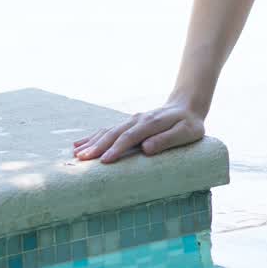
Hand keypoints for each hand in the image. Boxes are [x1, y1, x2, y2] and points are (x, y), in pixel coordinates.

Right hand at [73, 100, 205, 163]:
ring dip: (92, 142)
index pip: (131, 137)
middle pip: (114, 133)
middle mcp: (138, 119)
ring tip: (77, 155)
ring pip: (108, 131)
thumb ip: (167, 140)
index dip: (117, 149)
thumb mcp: (186, 132)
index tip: (104, 161)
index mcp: (152, 122)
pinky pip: (108, 130)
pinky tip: (79, 144)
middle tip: (82, 160)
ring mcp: (131, 120)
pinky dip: (93, 137)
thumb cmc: (189, 124)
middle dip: (97, 147)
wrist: (187, 106)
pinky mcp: (128, 123)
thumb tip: (146, 149)